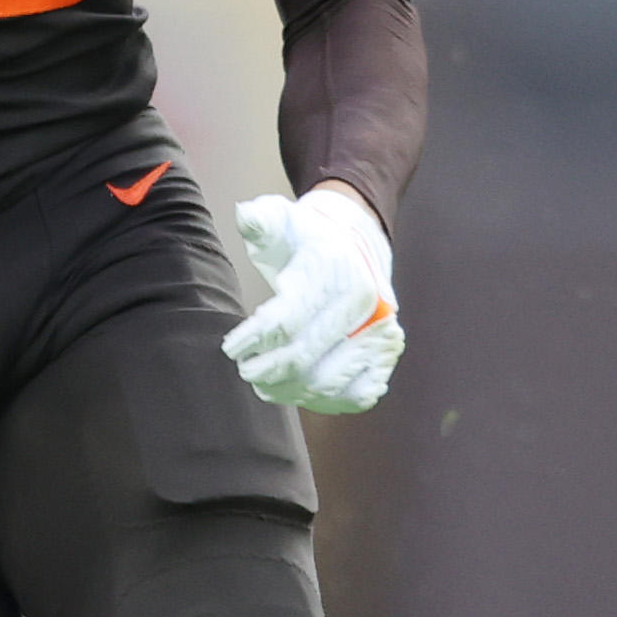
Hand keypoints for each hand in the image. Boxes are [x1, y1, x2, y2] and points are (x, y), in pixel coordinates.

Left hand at [225, 185, 401, 414]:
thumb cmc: (308, 239)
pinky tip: (303, 394)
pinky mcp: (385, 352)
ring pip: (331, 381)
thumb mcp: (281, 219)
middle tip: (247, 371)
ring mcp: (379, 330)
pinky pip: (359, 392)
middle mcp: (363, 303)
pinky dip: (329, 402)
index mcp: (333, 271)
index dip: (254, 339)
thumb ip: (261, 220)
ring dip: (293, 392)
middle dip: (269, 370)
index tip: (231, 348)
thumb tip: (245, 215)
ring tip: (266, 386)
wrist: (356, 242)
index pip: (287, 319)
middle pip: (306, 355)